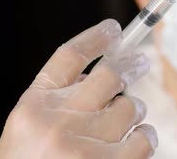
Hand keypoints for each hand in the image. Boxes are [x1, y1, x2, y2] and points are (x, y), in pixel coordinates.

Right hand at [0, 19, 156, 157]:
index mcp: (32, 107)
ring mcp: (83, 147)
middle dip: (131, 66)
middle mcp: (56, 122)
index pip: (69, 56)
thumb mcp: (30, 129)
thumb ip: (59, 100)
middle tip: (141, 62)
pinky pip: (144, 138)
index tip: (113, 30)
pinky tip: (135, 142)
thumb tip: (102, 70)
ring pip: (131, 107)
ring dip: (135, 112)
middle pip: (109, 75)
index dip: (95, 38)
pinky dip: (145, 137)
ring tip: (126, 121)